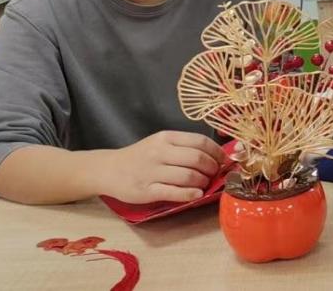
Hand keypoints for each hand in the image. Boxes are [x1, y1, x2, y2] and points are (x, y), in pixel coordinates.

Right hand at [101, 131, 224, 204]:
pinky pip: (174, 192)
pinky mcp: (146, 191)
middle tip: (214, 174)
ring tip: (204, 184)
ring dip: (203, 182)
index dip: (216, 152)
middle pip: (197, 159)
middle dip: (212, 168)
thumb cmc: (139, 156)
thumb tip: (214, 156)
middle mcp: (159, 152)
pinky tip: (196, 194)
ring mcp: (152, 172)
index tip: (223, 160)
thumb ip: (182, 147)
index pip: (199, 141)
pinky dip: (190, 194)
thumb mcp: (159, 144)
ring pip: (188, 176)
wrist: (108, 169)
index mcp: (165, 138)